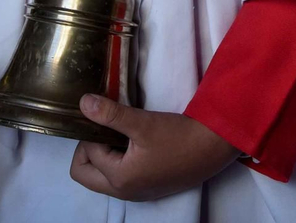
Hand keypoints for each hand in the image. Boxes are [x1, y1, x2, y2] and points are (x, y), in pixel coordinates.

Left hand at [69, 94, 238, 200]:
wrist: (213, 148)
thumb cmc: (179, 136)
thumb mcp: (143, 123)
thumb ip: (110, 114)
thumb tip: (83, 103)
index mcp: (119, 178)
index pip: (88, 154)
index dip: (93, 132)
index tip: (106, 116)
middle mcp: (123, 192)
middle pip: (85, 174)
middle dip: (88, 150)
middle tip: (106, 129)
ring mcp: (136, 193)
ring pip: (101, 177)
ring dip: (103, 156)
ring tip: (121, 134)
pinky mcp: (147, 188)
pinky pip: (119, 179)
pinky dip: (118, 162)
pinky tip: (134, 144)